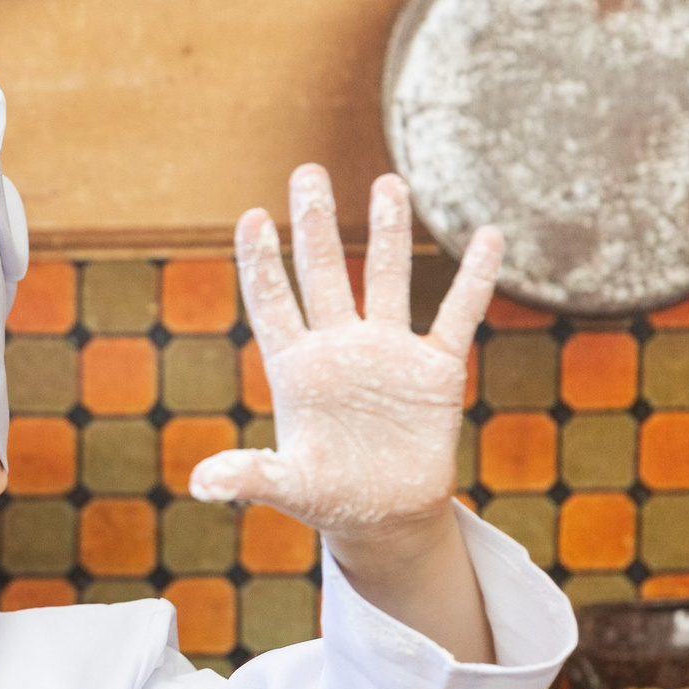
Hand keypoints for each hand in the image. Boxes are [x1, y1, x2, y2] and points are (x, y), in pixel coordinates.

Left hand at [189, 166, 500, 558]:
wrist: (386, 516)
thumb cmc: (329, 498)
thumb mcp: (288, 487)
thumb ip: (249, 476)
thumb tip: (201, 485)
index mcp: (297, 369)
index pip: (274, 303)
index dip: (262, 263)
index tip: (253, 217)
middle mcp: (340, 348)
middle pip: (326, 274)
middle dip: (318, 224)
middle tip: (309, 171)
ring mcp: (389, 353)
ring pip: (390, 279)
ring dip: (390, 233)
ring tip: (388, 183)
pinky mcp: (436, 370)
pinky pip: (458, 316)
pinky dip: (473, 279)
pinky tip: (488, 236)